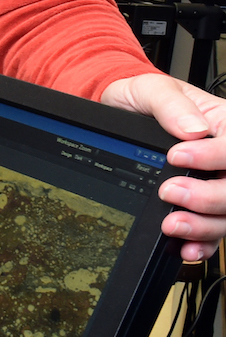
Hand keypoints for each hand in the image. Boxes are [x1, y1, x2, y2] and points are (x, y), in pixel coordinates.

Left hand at [100, 73, 225, 260]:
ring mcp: (214, 184)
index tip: (177, 156)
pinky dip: (202, 243)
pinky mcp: (200, 207)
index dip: (214, 157)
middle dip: (208, 197)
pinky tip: (186, 245)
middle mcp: (224, 161)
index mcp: (223, 126)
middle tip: (170, 191)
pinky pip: (213, 232)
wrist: (120, 116)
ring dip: (204, 225)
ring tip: (172, 224)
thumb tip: (192, 128)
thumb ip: (171, 106)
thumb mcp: (151, 91)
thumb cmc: (142, 101)